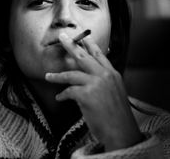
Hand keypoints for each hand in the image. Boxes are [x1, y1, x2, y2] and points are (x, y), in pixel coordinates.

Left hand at [45, 33, 143, 151]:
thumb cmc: (117, 116)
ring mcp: (96, 84)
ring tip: (48, 76)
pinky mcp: (87, 94)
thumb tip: (86, 77)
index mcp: (113, 74)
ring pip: (72, 74)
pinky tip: (59, 98)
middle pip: (84, 56)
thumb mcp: (115, 93)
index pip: (99, 55)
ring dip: (58, 76)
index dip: (90, 44)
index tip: (83, 37)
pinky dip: (62, 95)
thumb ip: (104, 82)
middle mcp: (105, 75)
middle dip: (71, 45)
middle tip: (62, 37)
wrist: (121, 131)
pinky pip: (69, 91)